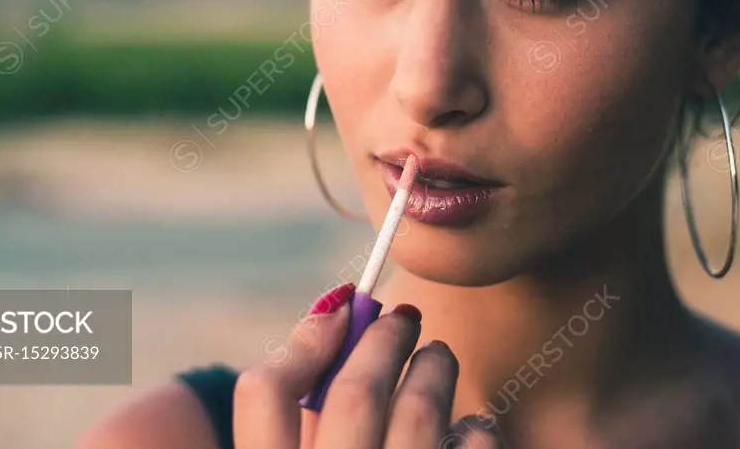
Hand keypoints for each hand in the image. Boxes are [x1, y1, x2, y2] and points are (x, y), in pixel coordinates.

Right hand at [233, 292, 502, 448]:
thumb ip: (303, 423)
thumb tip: (334, 316)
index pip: (264, 394)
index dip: (304, 339)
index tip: (340, 306)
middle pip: (354, 393)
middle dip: (383, 338)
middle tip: (403, 314)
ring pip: (419, 414)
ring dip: (433, 369)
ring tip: (437, 356)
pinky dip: (475, 432)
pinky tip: (472, 426)